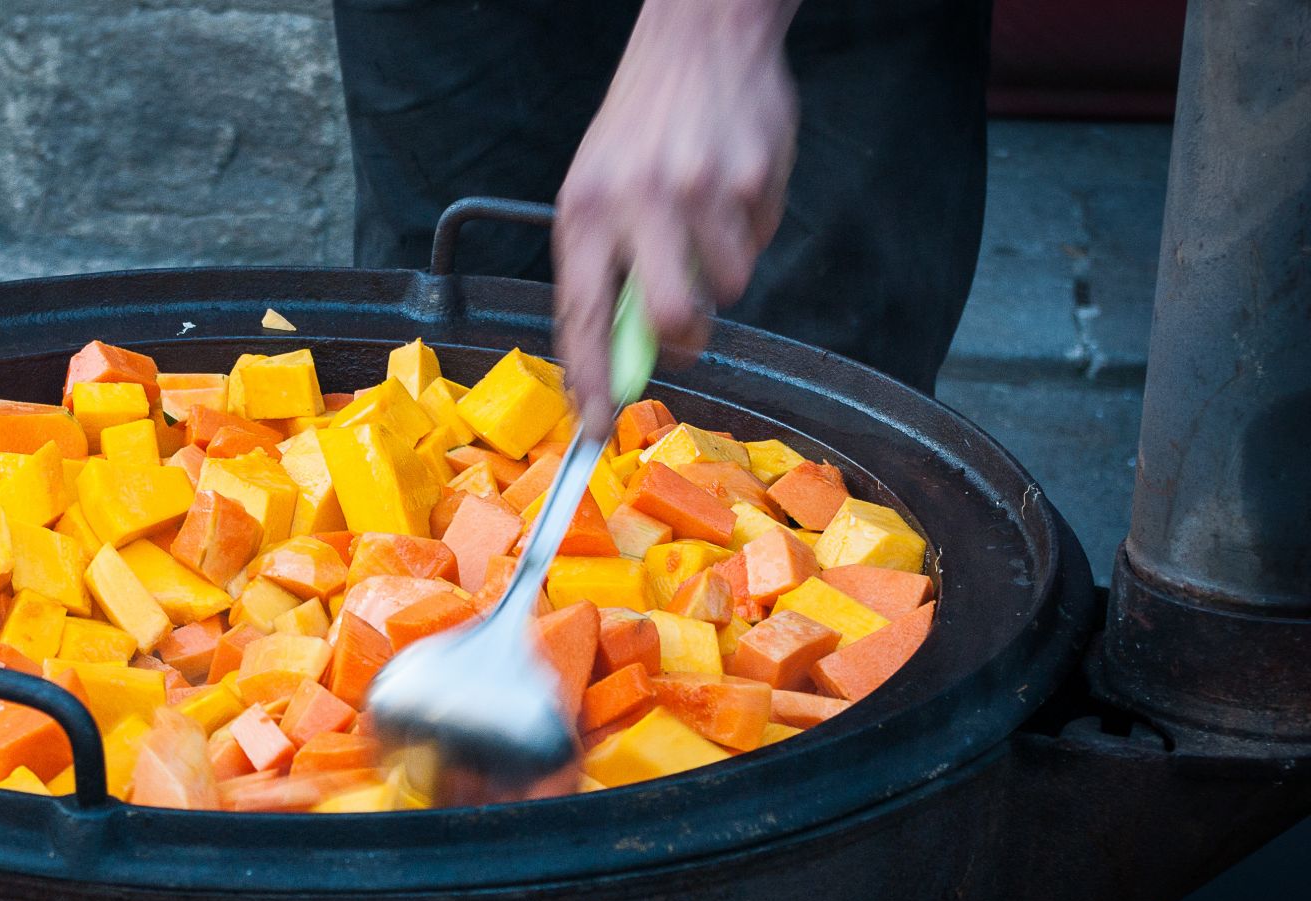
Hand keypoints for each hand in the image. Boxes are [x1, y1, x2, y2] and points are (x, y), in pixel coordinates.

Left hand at [554, 0, 799, 423]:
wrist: (697, 40)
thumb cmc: (638, 127)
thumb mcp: (593, 190)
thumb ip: (600, 268)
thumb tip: (615, 356)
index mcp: (584, 212)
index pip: (579, 317)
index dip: (588, 380)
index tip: (593, 425)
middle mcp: (637, 204)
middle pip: (669, 319)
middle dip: (682, 341)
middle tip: (683, 328)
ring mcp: (699, 192)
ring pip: (725, 287)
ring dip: (719, 271)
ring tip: (703, 218)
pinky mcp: (753, 180)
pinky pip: (756, 244)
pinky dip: (747, 231)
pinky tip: (728, 188)